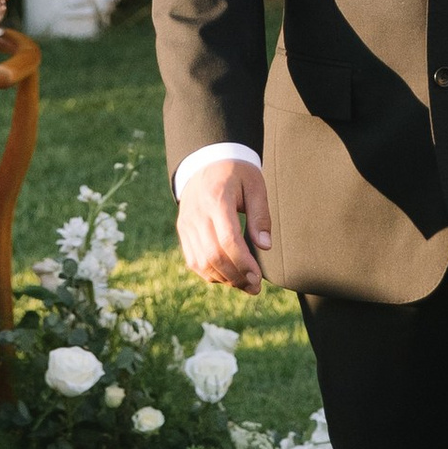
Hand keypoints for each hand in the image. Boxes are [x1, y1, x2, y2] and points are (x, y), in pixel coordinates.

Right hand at [177, 155, 268, 294]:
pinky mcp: (183, 231)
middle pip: (213, 255)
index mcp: (217, 199)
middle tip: (255, 287)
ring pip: (201, 262)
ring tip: (244, 285)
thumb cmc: (236, 173)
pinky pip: (193, 260)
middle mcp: (197, 214)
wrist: (206, 160)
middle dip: (235, 276)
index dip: (243, 263)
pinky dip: (210, 274)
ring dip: (223, 279)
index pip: (228, 239)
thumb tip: (265, 246)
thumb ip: (260, 216)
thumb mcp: (255, 186)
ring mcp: (186, 223)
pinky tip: (228, 277)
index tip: (258, 277)